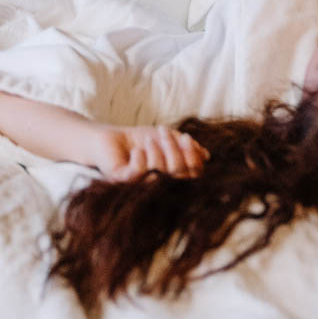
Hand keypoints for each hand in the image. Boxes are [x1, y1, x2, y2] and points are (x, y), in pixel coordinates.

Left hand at [93, 124, 210, 182]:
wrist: (111, 137)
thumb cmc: (140, 139)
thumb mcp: (168, 138)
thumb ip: (186, 146)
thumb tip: (206, 156)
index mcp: (172, 177)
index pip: (192, 174)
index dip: (192, 157)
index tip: (186, 137)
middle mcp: (159, 185)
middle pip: (178, 172)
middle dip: (173, 147)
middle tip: (162, 131)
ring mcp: (141, 187)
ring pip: (159, 171)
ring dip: (155, 149)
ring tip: (147, 140)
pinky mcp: (122, 183)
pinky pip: (138, 174)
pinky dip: (140, 158)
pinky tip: (136, 151)